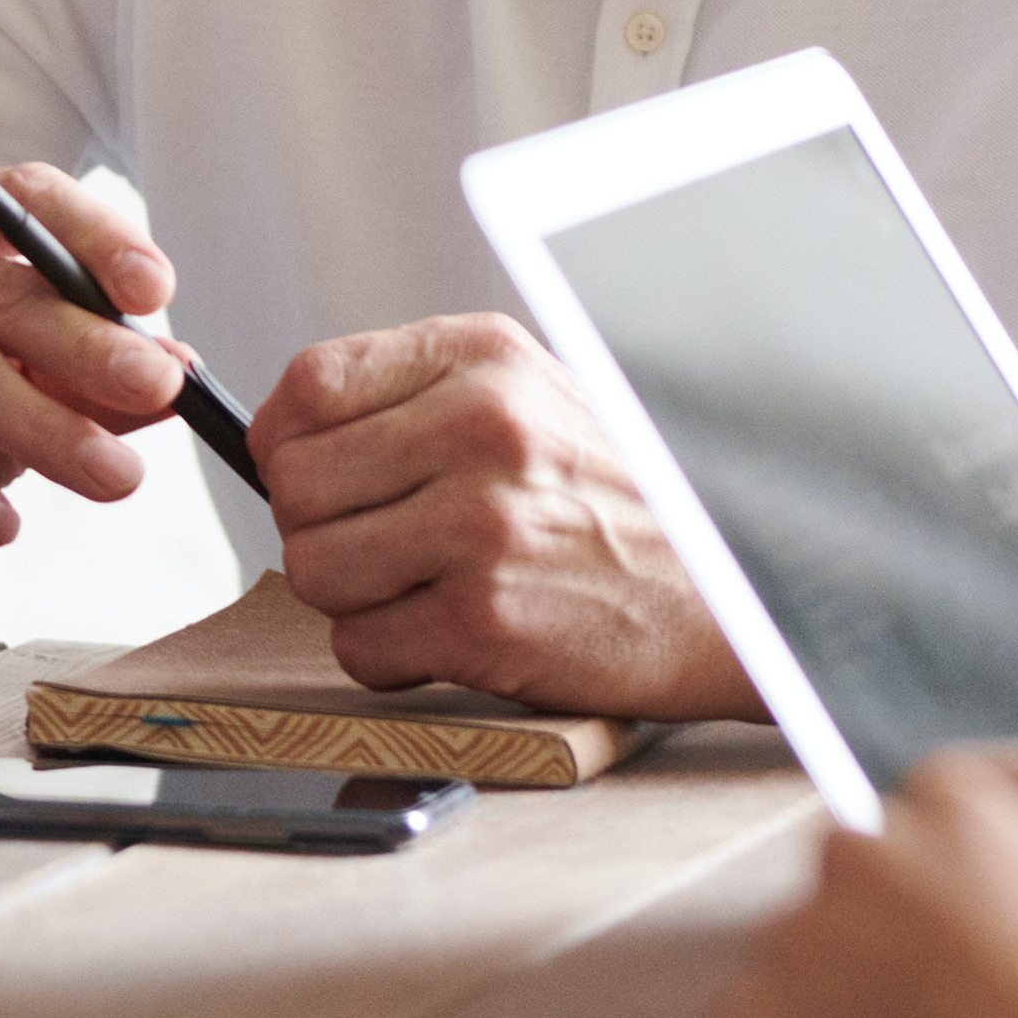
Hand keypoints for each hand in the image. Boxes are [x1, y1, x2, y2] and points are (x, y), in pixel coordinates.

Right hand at [0, 165, 189, 604]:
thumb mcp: (20, 384)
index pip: (20, 196)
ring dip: (50, 428)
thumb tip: (181, 372)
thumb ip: (90, 375)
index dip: (95, 235)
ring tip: (116, 478)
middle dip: (89, 346)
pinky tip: (4, 526)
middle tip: (160, 390)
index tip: (155, 292)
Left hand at [244, 314, 752, 713]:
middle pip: (295, 483)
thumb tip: (284, 435)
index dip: (286, 439)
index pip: (310, 383)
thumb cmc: (623, 501)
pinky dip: (389, 657)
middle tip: (377, 544)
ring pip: (312, 568)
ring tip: (420, 589)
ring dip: (351, 597)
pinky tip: (447, 636)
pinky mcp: (485, 620)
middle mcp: (481, 429)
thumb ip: (417, 399)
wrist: (734, 593)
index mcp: (484, 359)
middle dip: (318, 526)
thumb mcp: (533, 398)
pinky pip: (360, 646)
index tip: (306, 471)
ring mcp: (482, 525)